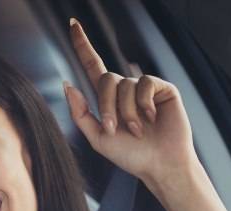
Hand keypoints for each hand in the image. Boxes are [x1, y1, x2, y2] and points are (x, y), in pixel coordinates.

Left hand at [63, 18, 199, 189]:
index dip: (83, 45)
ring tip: (138, 131)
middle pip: (106, 79)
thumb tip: (67, 84)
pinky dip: (144, 103)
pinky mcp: (163, 89)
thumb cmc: (130, 156)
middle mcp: (125, 90)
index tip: (73, 24)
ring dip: (127, 112)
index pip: (92, 66)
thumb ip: (80, 113)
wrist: (159, 166)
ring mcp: (145, 89)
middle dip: (107, 106)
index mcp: (108, 99)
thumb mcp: (98, 138)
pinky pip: (145, 83)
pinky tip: (152, 118)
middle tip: (116, 129)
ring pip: (125, 84)